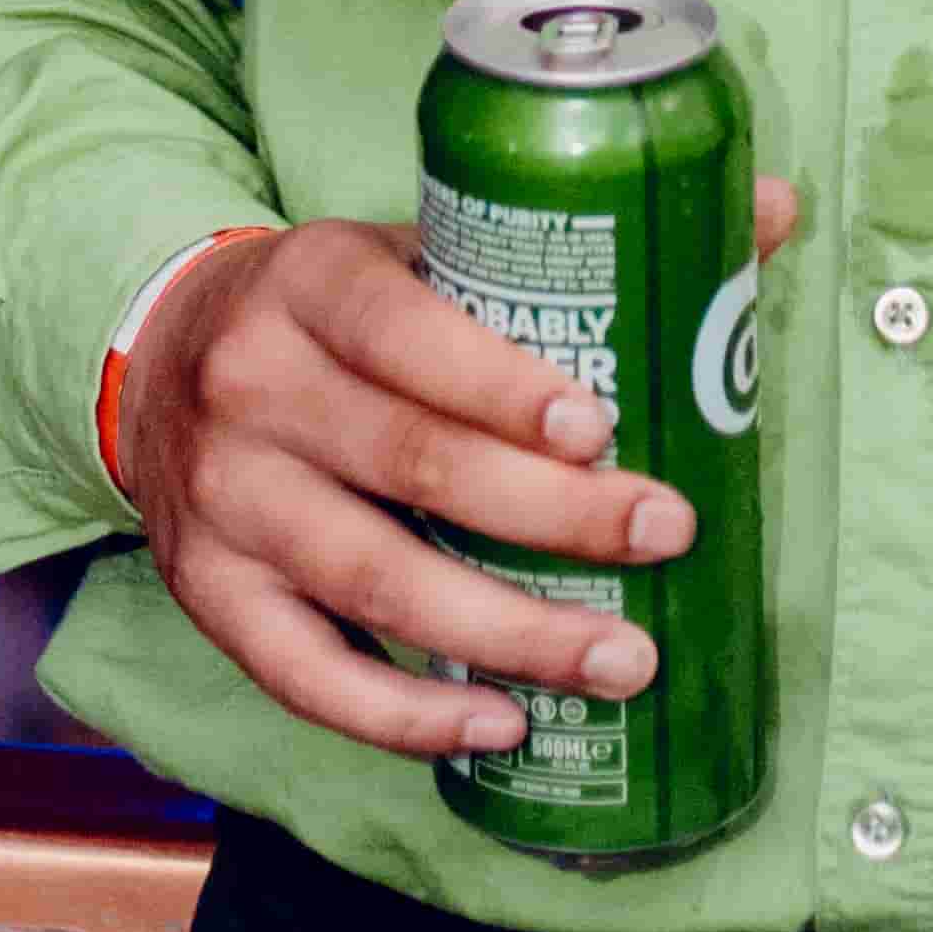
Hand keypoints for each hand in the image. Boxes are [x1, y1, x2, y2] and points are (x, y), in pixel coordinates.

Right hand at [122, 178, 801, 763]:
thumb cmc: (334, 312)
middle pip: (410, 463)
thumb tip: (775, 209)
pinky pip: (305, 674)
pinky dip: (403, 714)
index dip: (501, 385)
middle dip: (550, 513)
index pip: (402, 330)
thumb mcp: (417, 247)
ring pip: (371, 580)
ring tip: (620, 658)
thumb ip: (572, 243)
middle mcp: (253, 388)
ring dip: (505, 633)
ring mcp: (225, 500)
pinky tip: (497, 723)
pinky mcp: (211, 594)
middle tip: (663, 534)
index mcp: (310, 281)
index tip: (602, 426)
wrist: (158, 360)